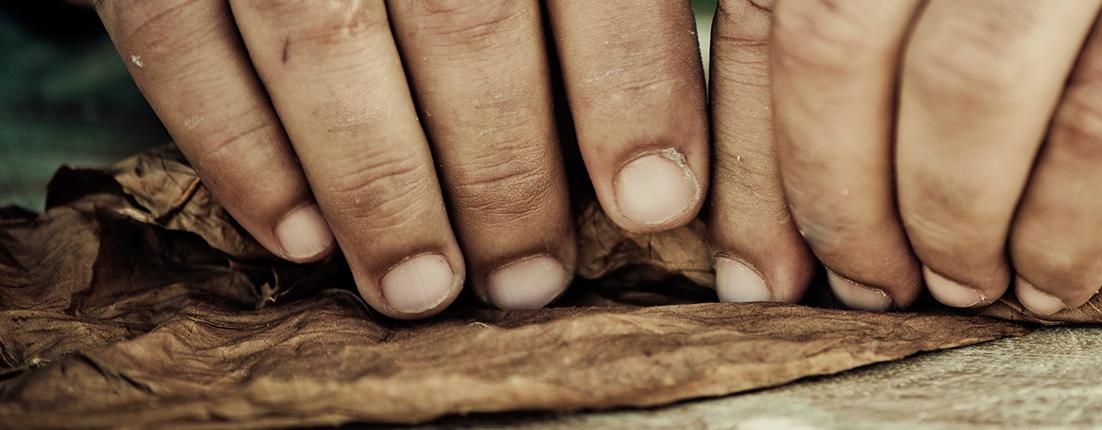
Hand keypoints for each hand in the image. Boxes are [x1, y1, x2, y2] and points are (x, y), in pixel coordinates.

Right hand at [96, 0, 709, 318]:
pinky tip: (301, 238)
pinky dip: (241, 153)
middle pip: (465, 20)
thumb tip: (651, 168)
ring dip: (381, 190)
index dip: (629, 89)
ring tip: (425, 288)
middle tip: (531, 279)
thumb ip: (589, 14)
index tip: (656, 202)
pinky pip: (179, 44)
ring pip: (326, 45)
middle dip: (505, 170)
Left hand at [706, 0, 1101, 311]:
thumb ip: (872, 35)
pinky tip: (1057, 275)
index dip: (754, 160)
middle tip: (872, 283)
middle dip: (840, 199)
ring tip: (965, 284)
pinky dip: (1070, 225)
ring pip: (966, 84)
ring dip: (951, 222)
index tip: (761, 269)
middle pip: (835, 44)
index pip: (766, 13)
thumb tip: (782, 217)